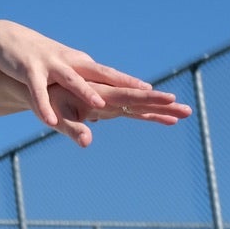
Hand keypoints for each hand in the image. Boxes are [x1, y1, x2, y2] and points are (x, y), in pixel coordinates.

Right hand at [0, 22, 189, 145]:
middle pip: (107, 77)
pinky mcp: (30, 71)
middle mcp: (76, 65)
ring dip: (86, 93)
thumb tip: (106, 110)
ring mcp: (53, 66)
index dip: (142, 89)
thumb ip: (86, 94)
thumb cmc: (44, 62)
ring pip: (72, 81)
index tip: (168, 97)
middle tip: (153, 94)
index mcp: (86, 68)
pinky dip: (43, 106)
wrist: (8, 39)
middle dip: (129, 87)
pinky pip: (37, 92)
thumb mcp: (66, 79)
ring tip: (101, 107)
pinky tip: (49, 121)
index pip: (119, 80)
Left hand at [48, 77, 192, 147]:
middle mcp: (110, 95)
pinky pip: (133, 112)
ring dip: (162, 110)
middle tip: (188, 110)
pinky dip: (149, 116)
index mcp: (101, 92)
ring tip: (185, 114)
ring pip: (141, 106)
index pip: (130, 96)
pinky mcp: (109, 107)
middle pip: (142, 100)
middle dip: (164, 105)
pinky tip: (166, 121)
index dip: (150, 98)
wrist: (42, 86)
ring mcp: (111, 101)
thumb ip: (73, 128)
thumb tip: (86, 142)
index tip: (170, 98)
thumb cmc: (49, 100)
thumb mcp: (59, 116)